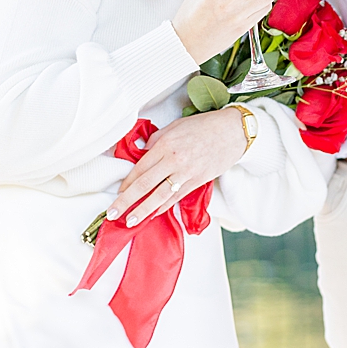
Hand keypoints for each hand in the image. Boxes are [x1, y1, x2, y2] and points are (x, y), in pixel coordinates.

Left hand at [104, 107, 246, 225]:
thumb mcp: (174, 127)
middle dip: (127, 201)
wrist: (233, 132)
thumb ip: (156, 141)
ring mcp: (187, 174)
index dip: (127, 183)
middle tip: (113, 213)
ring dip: (143, 210)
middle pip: (145, 185)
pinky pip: (177, 197)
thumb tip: (142, 153)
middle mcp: (174, 161)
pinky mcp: (198, 182)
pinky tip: (153, 215)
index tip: (117, 193)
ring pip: (160, 196)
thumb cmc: (203, 126)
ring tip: (131, 221)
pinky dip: (164, 207)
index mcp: (165, 145)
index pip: (140, 168)